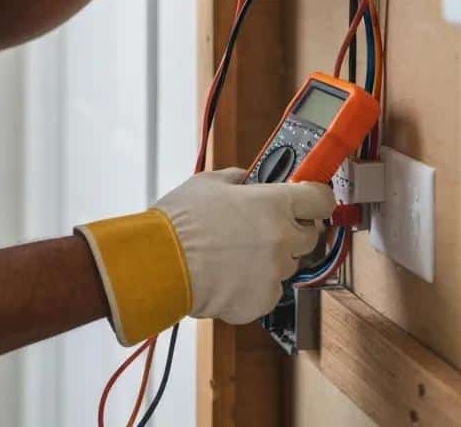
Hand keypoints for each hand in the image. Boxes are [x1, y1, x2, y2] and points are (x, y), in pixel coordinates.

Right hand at [153, 168, 334, 323]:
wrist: (161, 263)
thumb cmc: (180, 221)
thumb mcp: (206, 183)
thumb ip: (236, 180)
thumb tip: (247, 181)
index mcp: (273, 205)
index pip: (320, 199)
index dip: (315, 197)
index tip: (310, 198)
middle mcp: (282, 239)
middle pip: (309, 235)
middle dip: (291, 229)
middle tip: (262, 226)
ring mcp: (275, 273)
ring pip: (286, 264)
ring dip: (270, 257)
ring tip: (234, 252)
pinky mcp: (263, 301)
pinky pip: (268, 289)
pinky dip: (254, 282)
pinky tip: (228, 273)